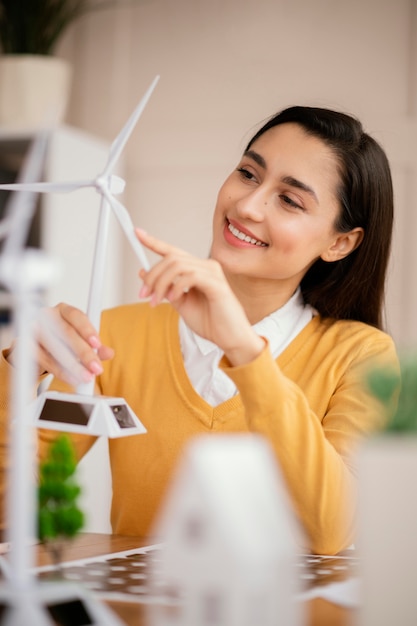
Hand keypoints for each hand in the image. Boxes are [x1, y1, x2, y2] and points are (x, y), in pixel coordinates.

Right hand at [8, 303, 113, 386]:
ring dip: (73, 365)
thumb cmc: (60, 341)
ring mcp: (33, 329)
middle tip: (96, 368)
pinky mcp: (24, 345)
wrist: (34, 349)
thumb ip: (95, 346)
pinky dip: (59, 371)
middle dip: (84, 353)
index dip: (88, 330)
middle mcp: (47, 316)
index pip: (77, 316)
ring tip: (86, 377)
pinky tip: (71, 378)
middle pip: (67, 333)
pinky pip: (43, 359)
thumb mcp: (80, 341)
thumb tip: (108, 353)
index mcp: (63, 310)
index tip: (98, 344)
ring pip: (55, 347)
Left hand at [136, 229, 264, 365]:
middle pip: (170, 258)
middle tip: (144, 294)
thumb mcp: (180, 303)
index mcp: (197, 269)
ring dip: (160, 284)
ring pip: (177, 265)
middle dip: (152, 275)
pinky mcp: (217, 283)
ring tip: (156, 301)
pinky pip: (190, 276)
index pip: (173, 252)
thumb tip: (144, 273)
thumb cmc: (211, 322)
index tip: (137, 234)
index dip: (154, 242)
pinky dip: (176, 287)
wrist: (230, 338)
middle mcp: (206, 266)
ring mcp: (213, 272)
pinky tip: (174, 299)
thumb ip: (165, 288)